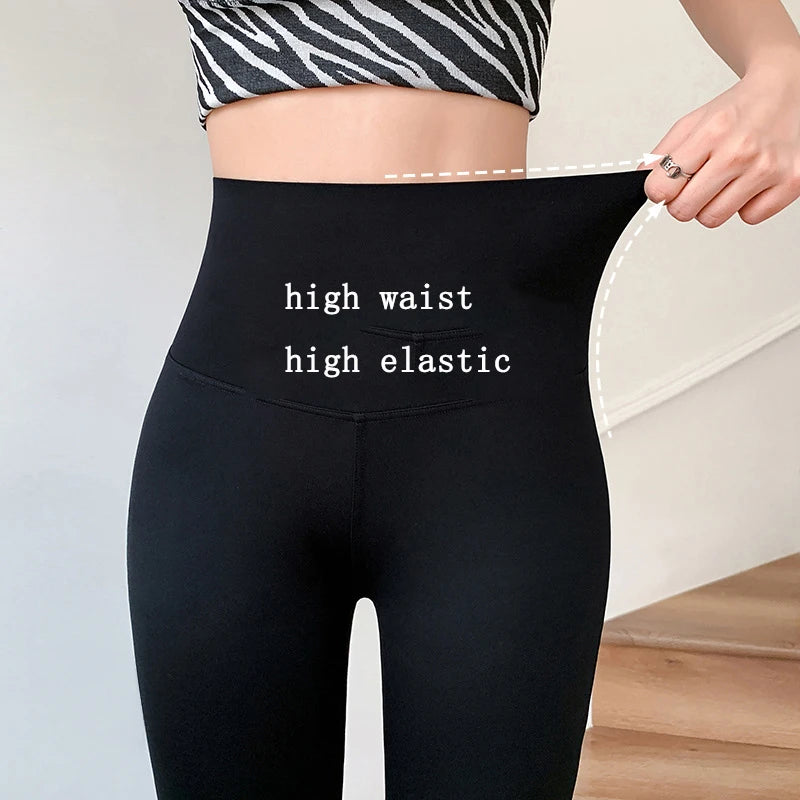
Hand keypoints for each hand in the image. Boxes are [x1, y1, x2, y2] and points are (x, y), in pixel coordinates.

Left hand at [638, 50, 799, 226]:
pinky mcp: (792, 182)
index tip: (666, 185)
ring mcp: (768, 169)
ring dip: (713, 205)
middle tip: (696, 184)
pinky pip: (749, 218)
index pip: (662, 187)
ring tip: (725, 181)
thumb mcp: (694, 121)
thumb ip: (664, 153)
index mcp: (712, 133)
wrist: (788, 90)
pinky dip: (746, 206)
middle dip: (683, 201)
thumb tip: (644, 181)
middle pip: (684, 210)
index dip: (659, 190)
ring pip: (713, 218)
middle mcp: (740, 151)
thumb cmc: (740, 108)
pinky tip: (750, 183)